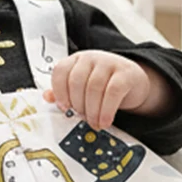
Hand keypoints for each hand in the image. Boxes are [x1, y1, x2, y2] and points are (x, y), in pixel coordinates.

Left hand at [43, 51, 161, 128]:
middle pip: (76, 81)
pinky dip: (107, 110)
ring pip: (94, 87)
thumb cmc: (104, 85)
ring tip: (95, 124)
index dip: (59, 91)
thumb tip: (47, 97)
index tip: (64, 107)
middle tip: (82, 119)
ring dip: (92, 111)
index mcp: (77, 60)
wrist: (134, 82)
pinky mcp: (126, 73)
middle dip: (77, 105)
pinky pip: (113, 92)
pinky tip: (105, 121)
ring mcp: (109, 63)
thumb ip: (65, 91)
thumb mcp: (83, 86)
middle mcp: (91, 58)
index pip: (60, 71)